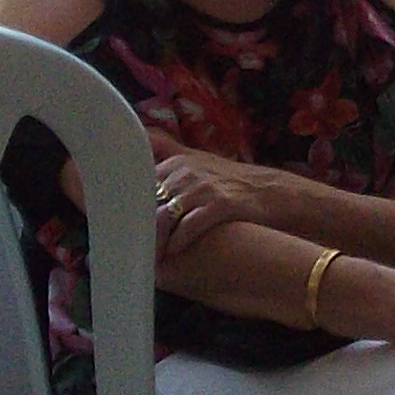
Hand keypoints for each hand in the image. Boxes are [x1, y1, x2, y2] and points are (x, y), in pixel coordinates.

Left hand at [144, 142, 290, 263]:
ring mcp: (203, 188)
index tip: (125, 225)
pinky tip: (174, 253)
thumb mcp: (197, 159)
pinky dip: (178, 243)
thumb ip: (167, 151)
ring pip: (165, 216)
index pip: (139, 186)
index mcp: (176, 162)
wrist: (270, 192)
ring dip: (155, 239)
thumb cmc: (229, 180)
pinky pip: (188, 227)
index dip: (131, 208)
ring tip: (150, 254)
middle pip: (148, 202)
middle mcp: (186, 172)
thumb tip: (138, 139)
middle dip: (139, 225)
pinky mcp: (219, 205)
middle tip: (133, 245)